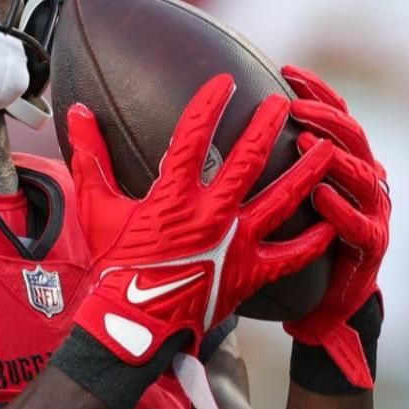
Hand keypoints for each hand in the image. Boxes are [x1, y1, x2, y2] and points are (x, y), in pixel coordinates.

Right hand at [66, 75, 337, 366]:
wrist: (132, 326)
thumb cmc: (113, 267)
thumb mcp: (96, 209)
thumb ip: (91, 157)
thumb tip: (77, 112)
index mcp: (174, 197)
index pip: (193, 137)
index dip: (208, 105)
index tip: (224, 82)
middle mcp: (211, 215)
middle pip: (248, 160)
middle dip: (267, 126)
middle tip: (282, 104)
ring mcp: (235, 244)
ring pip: (281, 200)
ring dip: (305, 173)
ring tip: (327, 150)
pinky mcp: (250, 273)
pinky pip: (290, 256)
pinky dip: (313, 241)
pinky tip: (331, 223)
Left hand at [279, 66, 390, 388]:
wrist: (326, 308)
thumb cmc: (298, 248)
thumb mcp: (278, 203)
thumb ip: (259, 169)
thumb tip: (206, 139)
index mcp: (339, 165)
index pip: (332, 116)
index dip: (315, 92)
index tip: (287, 70)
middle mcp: (361, 182)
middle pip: (350, 135)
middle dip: (326, 114)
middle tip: (294, 104)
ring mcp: (370, 213)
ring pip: (362, 175)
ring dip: (335, 154)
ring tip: (305, 141)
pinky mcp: (369, 250)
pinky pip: (359, 228)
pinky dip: (341, 211)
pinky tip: (321, 197)